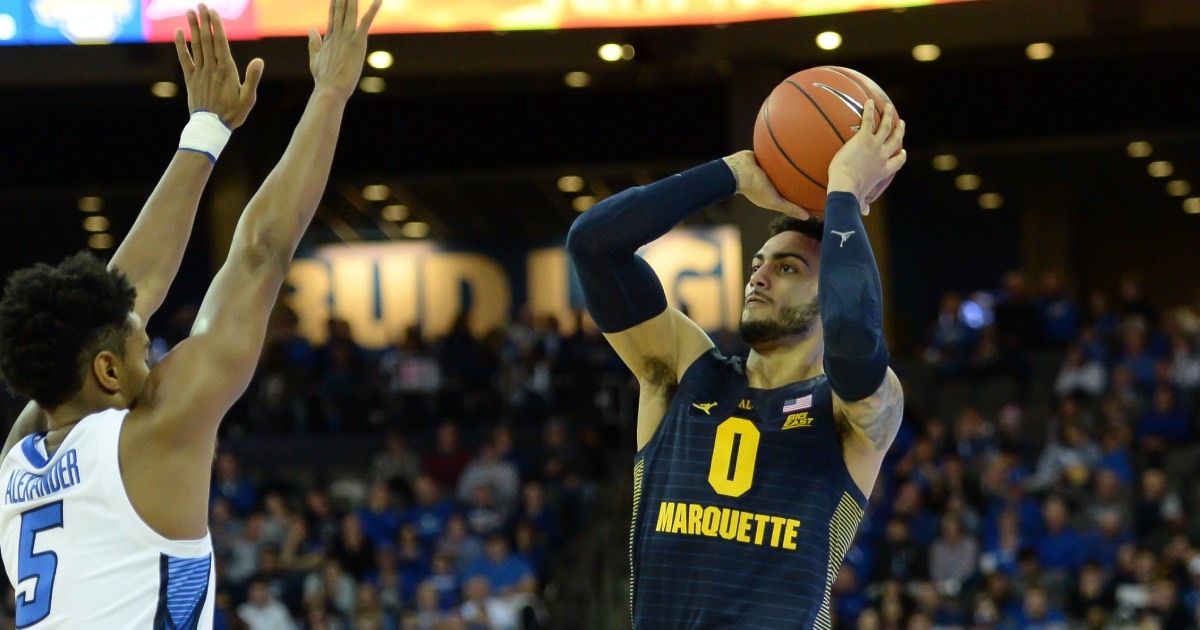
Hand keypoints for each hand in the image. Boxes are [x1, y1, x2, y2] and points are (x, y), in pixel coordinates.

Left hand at [174, 4, 263, 129]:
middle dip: (204, 21)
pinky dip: (181, 45)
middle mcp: (211, 68)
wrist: (211, 128)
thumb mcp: (249, 98)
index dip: (216, 26)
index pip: (220, 43)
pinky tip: (179, 33)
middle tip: (201, 5)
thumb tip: (259, 61)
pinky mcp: (191, 79)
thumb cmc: (233, 113)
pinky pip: (184, 59)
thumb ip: (253, 78)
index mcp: (226, 71)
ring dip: (193, 28)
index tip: (213, 12)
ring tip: (191, 12)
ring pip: (196, 46)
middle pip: (207, 40)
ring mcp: (199, 73)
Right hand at [308, 0, 382, 100]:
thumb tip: (311, 28)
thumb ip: (314, 43)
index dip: (336, 3)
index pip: (333, 15)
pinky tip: (379, 0)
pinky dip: (373, 11)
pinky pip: (366, 23)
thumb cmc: (324, 79)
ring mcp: (347, 37)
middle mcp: (337, 34)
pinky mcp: (357, 42)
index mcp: (329, 38)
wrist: (330, 89)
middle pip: (341, 10)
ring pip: (351, 12)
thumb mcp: (315, 58)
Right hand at [722, 150, 810, 219]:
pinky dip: (786, 154)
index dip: (802, 197)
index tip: (816, 196)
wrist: (739, 169)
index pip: (791, 197)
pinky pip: (779, 155)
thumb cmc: (755, 187)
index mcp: (773, 194)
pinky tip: (800, 148)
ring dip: (794, 166)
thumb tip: (808, 217)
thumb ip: (790, 208)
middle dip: (801, 181)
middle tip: (818, 176)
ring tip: (811, 160)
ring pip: (785, 169)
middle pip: (789, 182)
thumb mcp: (774, 202)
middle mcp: (772, 182)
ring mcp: (768, 170)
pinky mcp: (766, 158)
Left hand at [827, 100, 906, 214]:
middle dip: (899, 132)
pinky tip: (868, 101)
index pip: (896, 163)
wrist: (846, 186)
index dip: (900, 156)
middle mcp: (882, 157)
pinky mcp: (864, 139)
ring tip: (889, 107)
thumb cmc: (850, 196)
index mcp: (882, 171)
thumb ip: (863, 204)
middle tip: (901, 124)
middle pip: (895, 141)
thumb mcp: (860, 200)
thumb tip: (864, 213)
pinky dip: (869, 110)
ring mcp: (875, 146)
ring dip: (889, 116)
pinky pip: (868, 121)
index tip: (902, 151)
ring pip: (886, 127)